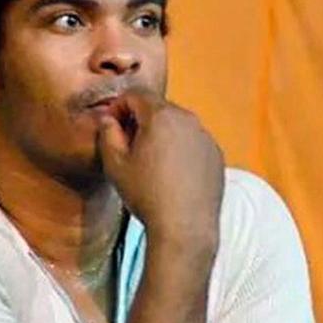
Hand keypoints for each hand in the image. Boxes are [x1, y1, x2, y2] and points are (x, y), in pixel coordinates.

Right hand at [97, 90, 223, 252]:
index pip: (136, 95)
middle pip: (158, 108)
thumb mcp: (115, 165)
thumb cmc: (147, 196)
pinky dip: (180, 150)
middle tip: (127, 144)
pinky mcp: (215, 155)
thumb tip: (107, 120)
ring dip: (161, 135)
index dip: (118, 106)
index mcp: (161, 116)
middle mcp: (188, 120)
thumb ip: (107, 134)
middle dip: (140, 120)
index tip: (111, 125)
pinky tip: (170, 175)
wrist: (184, 227)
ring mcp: (205, 137)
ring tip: (149, 163)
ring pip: (177, 125)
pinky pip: (193, 143)